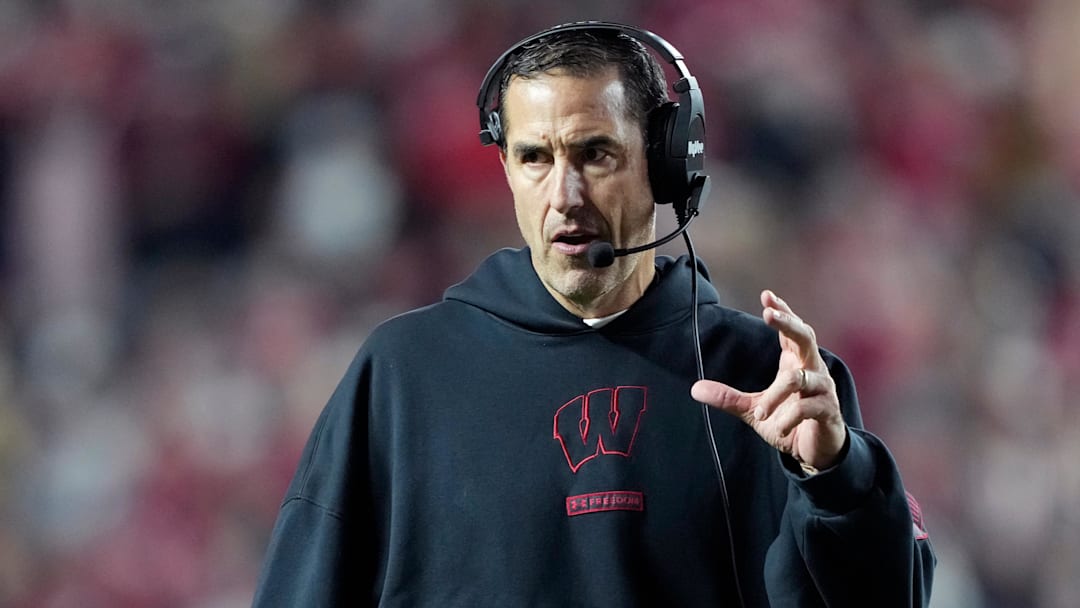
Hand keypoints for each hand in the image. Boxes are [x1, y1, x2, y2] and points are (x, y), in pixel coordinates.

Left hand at [691, 290, 846, 470]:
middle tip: (768, 314)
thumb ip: (728, 398)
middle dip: (788, 323)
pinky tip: (778, 428)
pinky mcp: (828, 410)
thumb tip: (695, 389)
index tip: (766, 295)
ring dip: (775, 397)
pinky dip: (789, 418)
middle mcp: (812, 370)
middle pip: (806, 336)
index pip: (792, 330)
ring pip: (799, 379)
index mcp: (796, 362)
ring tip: (759, 414)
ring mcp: (823, 389)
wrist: (815, 451)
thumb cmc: (789, 422)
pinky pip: (808, 407)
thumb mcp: (753, 410)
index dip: (782, 312)